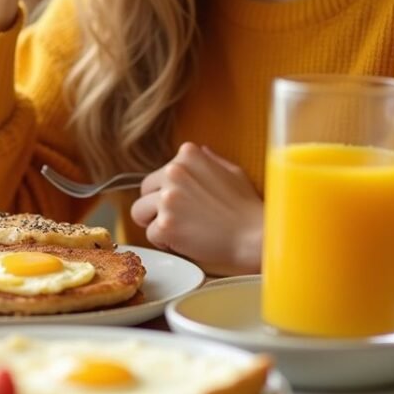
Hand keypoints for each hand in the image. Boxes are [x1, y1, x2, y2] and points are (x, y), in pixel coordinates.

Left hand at [130, 142, 262, 274]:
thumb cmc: (247, 207)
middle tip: (179, 219)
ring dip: (155, 223)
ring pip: (139, 212)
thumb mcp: (233, 172)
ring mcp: (167, 197)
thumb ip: (210, 160)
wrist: (254, 237)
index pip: (160, 172)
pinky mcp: (165, 224)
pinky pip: (150, 235)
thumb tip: (198, 151)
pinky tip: (186, 241)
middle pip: (144, 191)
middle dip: (156, 205)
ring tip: (180, 230)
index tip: (186, 202)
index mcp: (188, 154)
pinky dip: (165, 242)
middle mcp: (173, 171)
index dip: (169, 190)